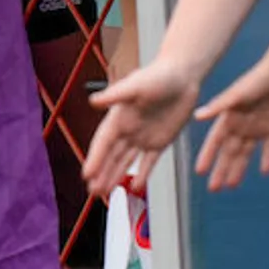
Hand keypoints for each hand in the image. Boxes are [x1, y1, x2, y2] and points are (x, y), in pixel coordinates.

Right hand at [84, 58, 199, 197]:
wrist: (182, 76)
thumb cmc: (158, 76)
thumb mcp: (136, 85)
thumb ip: (116, 94)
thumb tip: (93, 101)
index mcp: (118, 118)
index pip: (103, 143)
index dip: (95, 159)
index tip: (87, 174)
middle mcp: (127, 130)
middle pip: (111, 156)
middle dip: (101, 174)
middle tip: (93, 192)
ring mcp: (143, 137)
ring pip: (125, 162)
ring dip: (114, 176)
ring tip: (104, 193)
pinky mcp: (160, 141)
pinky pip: (149, 162)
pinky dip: (142, 174)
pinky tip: (135, 187)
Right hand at [192, 55, 268, 191]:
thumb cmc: (257, 79)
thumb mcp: (237, 94)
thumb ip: (218, 106)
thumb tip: (197, 117)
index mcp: (228, 118)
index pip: (215, 142)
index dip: (207, 157)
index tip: (200, 172)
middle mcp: (240, 126)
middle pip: (228, 153)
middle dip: (221, 170)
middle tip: (214, 189)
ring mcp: (256, 128)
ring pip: (245, 154)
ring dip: (239, 169)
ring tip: (231, 186)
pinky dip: (268, 158)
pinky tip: (265, 172)